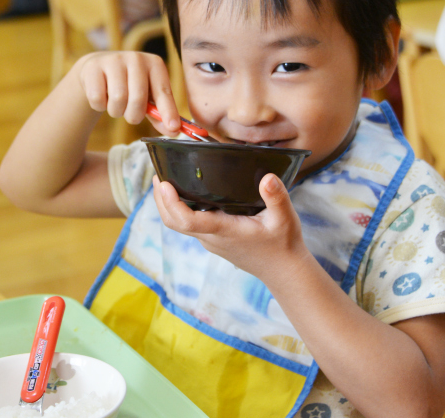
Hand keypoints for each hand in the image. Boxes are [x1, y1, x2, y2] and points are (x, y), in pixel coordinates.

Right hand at [76, 51, 180, 135]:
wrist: (99, 70)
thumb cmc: (129, 86)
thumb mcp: (147, 96)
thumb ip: (159, 114)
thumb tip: (173, 131)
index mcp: (155, 64)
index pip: (163, 91)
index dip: (168, 111)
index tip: (174, 129)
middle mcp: (136, 58)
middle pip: (138, 98)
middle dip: (134, 116)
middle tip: (131, 116)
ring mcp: (114, 60)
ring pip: (118, 99)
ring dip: (116, 112)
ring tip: (116, 105)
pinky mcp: (94, 67)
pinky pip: (98, 99)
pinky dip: (100, 106)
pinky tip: (102, 96)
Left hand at [152, 173, 308, 281]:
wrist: (283, 270)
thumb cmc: (283, 244)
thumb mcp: (285, 218)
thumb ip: (277, 197)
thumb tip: (268, 178)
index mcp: (224, 231)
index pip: (187, 221)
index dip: (171, 203)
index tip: (164, 183)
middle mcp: (212, 237)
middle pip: (173, 222)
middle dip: (161, 200)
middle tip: (159, 174)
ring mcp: (210, 240)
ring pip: (178, 224)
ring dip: (167, 204)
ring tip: (167, 178)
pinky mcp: (213, 239)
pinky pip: (189, 224)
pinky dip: (180, 208)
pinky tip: (186, 191)